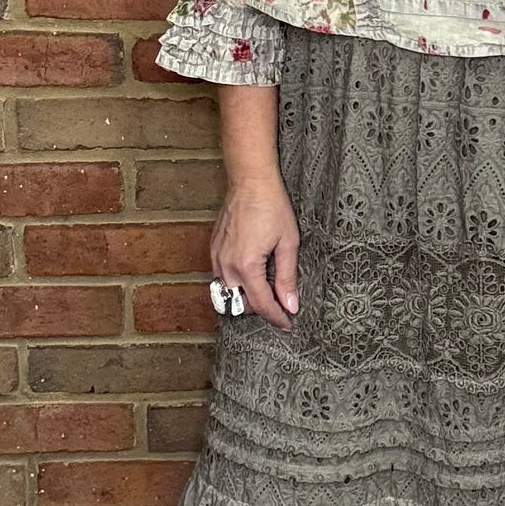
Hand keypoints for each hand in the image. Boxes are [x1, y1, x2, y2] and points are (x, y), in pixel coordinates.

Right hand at [210, 175, 299, 331]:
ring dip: (246, 298)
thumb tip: (290, 304)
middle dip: (260, 309)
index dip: (277, 318)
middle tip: (281, 305)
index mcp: (246, 266)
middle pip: (241, 304)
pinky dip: (236, 283)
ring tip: (267, 291)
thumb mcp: (288, 243)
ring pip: (228, 293)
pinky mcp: (214, 249)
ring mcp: (217, 257)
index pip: (262, 304)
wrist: (250, 181)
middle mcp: (226, 265)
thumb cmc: (272, 207)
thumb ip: (287, 277)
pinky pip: (222, 277)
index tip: (288, 324)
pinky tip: (253, 275)